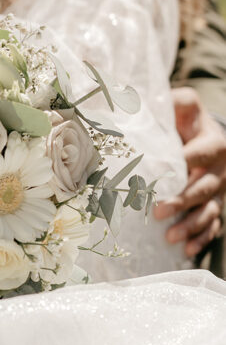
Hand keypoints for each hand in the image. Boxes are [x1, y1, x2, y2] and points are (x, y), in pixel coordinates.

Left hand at [153, 87, 225, 258]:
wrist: (202, 132)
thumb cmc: (183, 118)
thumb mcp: (179, 104)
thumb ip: (165, 101)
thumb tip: (129, 94)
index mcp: (212, 141)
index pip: (203, 152)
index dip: (188, 161)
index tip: (167, 170)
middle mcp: (220, 167)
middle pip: (205, 187)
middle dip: (183, 201)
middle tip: (159, 211)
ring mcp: (220, 188)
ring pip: (210, 210)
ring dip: (191, 225)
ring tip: (170, 238)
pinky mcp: (216, 204)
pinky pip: (214, 225)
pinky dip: (202, 238)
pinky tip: (187, 250)